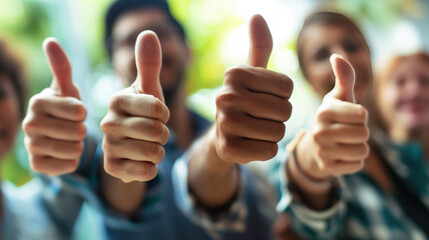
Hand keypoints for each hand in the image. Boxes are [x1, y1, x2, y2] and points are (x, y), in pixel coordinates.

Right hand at [22, 38, 86, 175]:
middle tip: (74, 127)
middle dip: (82, 130)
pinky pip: (69, 165)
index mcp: (38, 101)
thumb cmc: (65, 108)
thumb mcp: (67, 88)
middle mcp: (29, 124)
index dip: (84, 113)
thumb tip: (50, 41)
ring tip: (72, 139)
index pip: (79, 111)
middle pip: (78, 132)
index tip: (77, 111)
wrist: (53, 135)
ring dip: (80, 145)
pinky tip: (66, 152)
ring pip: (75, 150)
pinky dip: (73, 160)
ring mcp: (30, 146)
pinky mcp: (35, 165)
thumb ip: (62, 67)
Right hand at [101, 31, 169, 182]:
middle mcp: (107, 122)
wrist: (130, 145)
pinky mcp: (111, 168)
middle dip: (164, 134)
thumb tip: (148, 32)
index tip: (158, 114)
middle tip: (154, 132)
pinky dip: (152, 167)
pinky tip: (142, 161)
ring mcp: (107, 147)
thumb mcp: (149, 89)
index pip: (158, 108)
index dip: (165, 114)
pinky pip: (146, 172)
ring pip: (154, 153)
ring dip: (160, 151)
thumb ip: (149, 64)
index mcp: (116, 100)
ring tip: (149, 145)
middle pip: (157, 132)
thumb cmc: (143, 113)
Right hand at [213, 14, 292, 163]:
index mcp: (234, 74)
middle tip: (260, 117)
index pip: (287, 87)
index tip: (263, 97)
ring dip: (273, 133)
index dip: (282, 96)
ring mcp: (225, 124)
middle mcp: (225, 96)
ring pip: (279, 131)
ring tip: (255, 129)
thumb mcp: (252, 74)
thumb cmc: (244, 101)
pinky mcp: (228, 149)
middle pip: (285, 110)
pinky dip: (266, 150)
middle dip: (279, 116)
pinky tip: (250, 144)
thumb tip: (257, 15)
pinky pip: (270, 150)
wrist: (222, 136)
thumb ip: (259, 46)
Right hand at [297, 54, 369, 179]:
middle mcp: (319, 131)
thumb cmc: (334, 117)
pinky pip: (357, 165)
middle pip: (364, 134)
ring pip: (363, 151)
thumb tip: (336, 56)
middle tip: (347, 131)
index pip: (362, 115)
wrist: (315, 146)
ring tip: (345, 143)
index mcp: (323, 111)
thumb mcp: (339, 97)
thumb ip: (344, 77)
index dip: (361, 116)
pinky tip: (342, 155)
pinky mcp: (326, 168)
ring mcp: (322, 151)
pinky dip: (354, 161)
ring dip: (359, 147)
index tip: (349, 116)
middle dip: (361, 132)